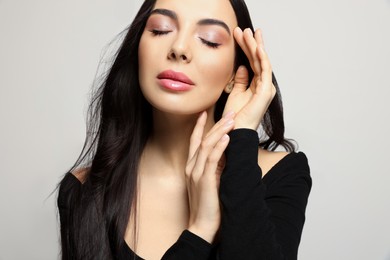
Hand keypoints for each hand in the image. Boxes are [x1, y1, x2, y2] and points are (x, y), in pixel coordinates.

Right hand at [186, 111, 234, 242]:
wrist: (202, 226)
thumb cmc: (208, 206)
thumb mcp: (211, 182)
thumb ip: (215, 167)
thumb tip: (226, 153)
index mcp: (192, 167)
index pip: (194, 141)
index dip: (199, 126)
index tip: (205, 113)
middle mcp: (191, 167)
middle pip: (202, 140)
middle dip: (216, 124)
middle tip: (229, 113)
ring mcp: (196, 173)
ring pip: (206, 146)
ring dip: (220, 131)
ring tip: (231, 120)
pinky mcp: (204, 181)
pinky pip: (211, 160)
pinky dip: (219, 147)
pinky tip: (227, 138)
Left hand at [223, 27, 275, 129]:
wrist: (236, 132)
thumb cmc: (235, 117)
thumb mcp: (235, 93)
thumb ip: (240, 80)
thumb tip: (243, 67)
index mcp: (257, 86)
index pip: (252, 63)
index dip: (246, 49)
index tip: (240, 36)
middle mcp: (264, 85)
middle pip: (258, 60)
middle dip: (251, 44)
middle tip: (245, 29)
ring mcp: (266, 88)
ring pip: (261, 62)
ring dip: (255, 46)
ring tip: (248, 32)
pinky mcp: (265, 91)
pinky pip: (264, 70)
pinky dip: (261, 58)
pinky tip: (256, 46)